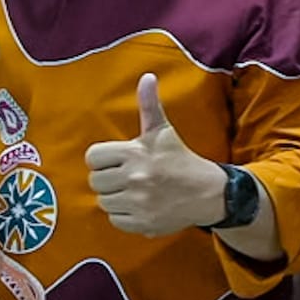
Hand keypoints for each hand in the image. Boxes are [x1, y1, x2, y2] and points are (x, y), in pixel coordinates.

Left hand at [85, 74, 225, 236]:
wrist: (206, 191)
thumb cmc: (179, 158)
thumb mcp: (162, 130)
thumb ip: (149, 104)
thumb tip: (147, 77)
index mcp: (135, 153)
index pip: (93, 157)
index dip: (101, 160)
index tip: (115, 161)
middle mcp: (135, 178)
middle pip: (96, 182)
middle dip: (108, 180)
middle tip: (125, 177)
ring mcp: (139, 202)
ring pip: (104, 202)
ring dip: (115, 198)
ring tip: (132, 192)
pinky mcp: (143, 222)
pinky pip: (115, 220)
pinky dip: (124, 216)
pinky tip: (138, 206)